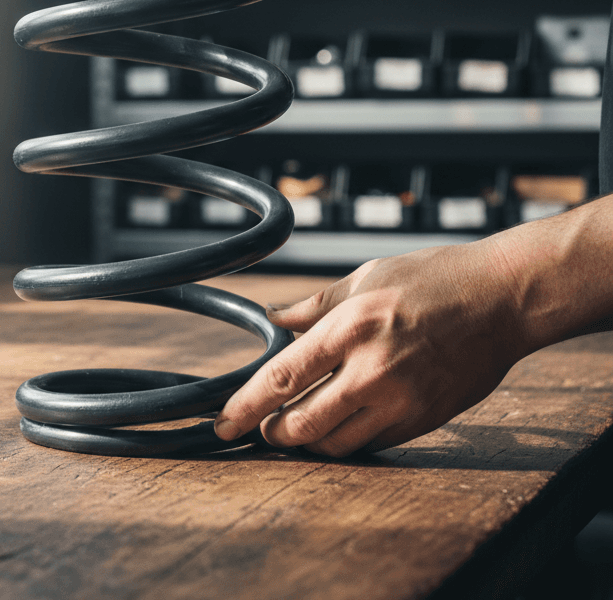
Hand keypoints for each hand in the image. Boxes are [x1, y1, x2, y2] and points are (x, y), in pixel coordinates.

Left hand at [214, 237, 527, 456]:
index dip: (244, 406)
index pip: (282, 378)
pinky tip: (338, 425)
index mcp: (350, 327)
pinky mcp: (425, 420)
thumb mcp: (365, 278)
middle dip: (273, 432)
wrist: (501, 299)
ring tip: (294, 428)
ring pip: (335, 444)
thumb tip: (272, 318)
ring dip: (307, 442)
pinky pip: (372, 444)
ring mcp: (401, 400)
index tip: (222, 423)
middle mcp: (371, 370)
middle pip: (302, 423)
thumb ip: (314, 306)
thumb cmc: (431, 279)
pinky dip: (347, 441)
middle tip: (261, 426)